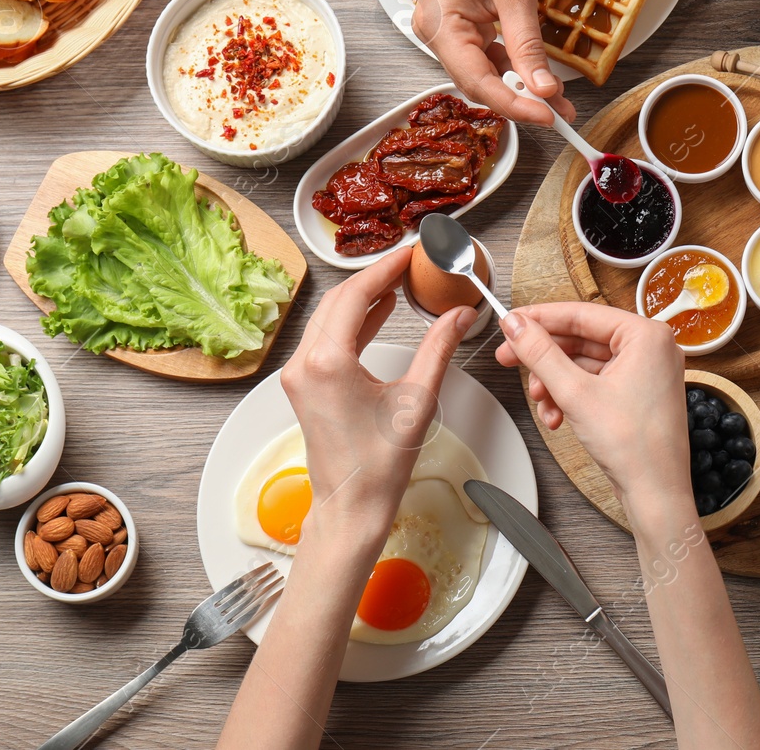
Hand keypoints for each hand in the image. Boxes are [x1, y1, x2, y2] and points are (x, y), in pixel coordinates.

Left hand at [278, 248, 475, 549]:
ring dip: (362, 297)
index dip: (384, 268)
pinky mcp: (304, 385)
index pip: (354, 294)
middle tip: (407, 263)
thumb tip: (459, 315)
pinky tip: (378, 310)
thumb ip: (439, 348)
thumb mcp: (418, 399)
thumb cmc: (380, 464)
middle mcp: (304, 363)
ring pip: (329, 317)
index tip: (409, 253)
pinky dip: (353, 320)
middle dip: (373, 277)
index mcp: (327, 362)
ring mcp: (299, 375)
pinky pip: (326, 338)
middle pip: (338, 300)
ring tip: (397, 281)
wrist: (351, 506)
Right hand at [413, 0, 574, 125]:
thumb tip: (542, 90)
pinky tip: (539, 78)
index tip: (549, 116)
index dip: (515, 105)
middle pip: (479, 84)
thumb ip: (527, 46)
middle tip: (561, 115)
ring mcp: (445, 32)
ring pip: (485, 74)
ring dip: (520, 88)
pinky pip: (486, 56)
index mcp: (441, 28)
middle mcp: (434, 35)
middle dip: (521, 101)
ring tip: (559, 102)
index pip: (479, 83)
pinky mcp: (459, 26)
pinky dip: (513, 68)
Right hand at [494, 304, 690, 517]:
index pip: (582, 313)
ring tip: (540, 402)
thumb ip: (541, 353)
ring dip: (556, 382)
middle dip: (545, 358)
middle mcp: (651, 348)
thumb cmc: (634, 446)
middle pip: (582, 339)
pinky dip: (572, 396)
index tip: (510, 322)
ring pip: (584, 363)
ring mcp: (645, 372)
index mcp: (647, 335)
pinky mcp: (637, 394)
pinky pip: (596, 382)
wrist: (656, 494)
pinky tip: (556, 416)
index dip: (540, 318)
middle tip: (509, 358)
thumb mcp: (575, 392)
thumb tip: (516, 325)